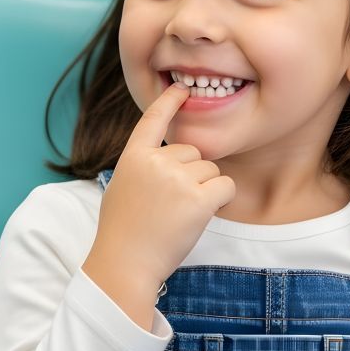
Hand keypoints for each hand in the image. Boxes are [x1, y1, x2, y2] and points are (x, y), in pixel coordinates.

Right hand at [80, 83, 235, 331]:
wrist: (125, 263)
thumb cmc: (123, 231)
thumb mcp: (123, 186)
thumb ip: (144, 166)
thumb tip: (169, 156)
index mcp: (134, 156)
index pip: (153, 120)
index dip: (169, 102)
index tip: (181, 88)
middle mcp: (156, 161)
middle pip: (194, 153)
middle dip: (191, 176)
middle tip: (171, 206)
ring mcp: (177, 179)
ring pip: (211, 170)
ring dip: (205, 190)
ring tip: (180, 215)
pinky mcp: (198, 199)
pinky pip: (226, 186)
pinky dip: (222, 200)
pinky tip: (203, 215)